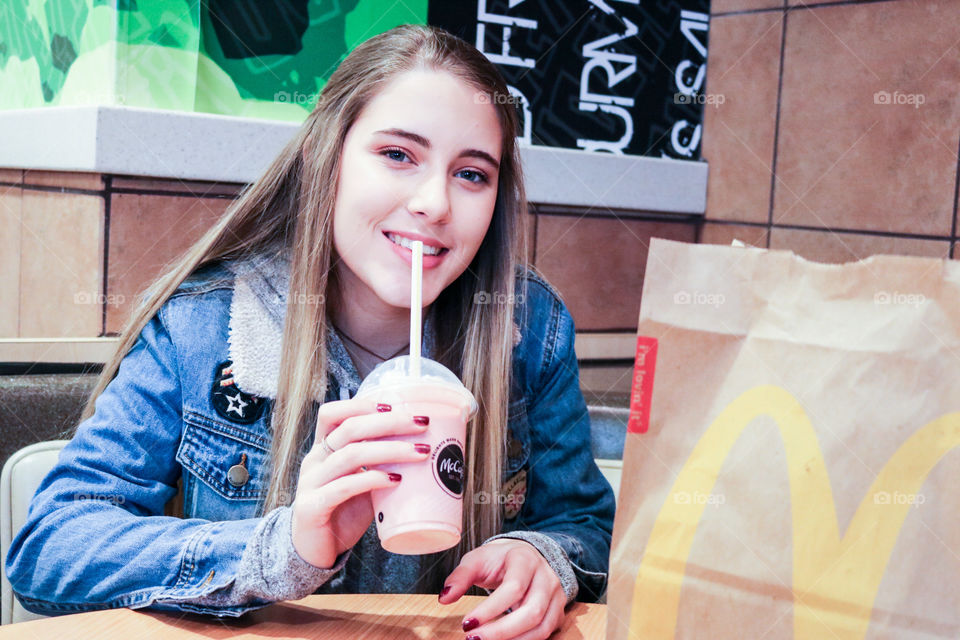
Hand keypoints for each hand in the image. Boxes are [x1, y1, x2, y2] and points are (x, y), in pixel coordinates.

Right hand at [290, 397, 429, 568]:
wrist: (313, 553)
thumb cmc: (341, 513)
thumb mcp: (360, 483)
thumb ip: (378, 466)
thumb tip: (420, 448)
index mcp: (323, 450)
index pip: (332, 414)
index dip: (361, 405)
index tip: (395, 405)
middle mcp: (314, 461)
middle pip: (349, 428)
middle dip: (389, 422)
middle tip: (421, 423)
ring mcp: (310, 483)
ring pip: (350, 455)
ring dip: (390, 450)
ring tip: (420, 452)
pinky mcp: (312, 508)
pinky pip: (343, 487)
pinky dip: (371, 480)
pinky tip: (394, 480)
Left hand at [439, 539, 566, 639]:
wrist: (527, 554)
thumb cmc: (500, 559)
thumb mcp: (478, 559)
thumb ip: (460, 577)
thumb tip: (444, 598)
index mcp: (525, 559)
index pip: (513, 588)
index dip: (490, 609)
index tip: (466, 624)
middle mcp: (546, 577)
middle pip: (531, 611)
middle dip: (501, 632)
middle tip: (474, 639)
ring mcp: (555, 596)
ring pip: (541, 627)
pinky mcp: (557, 612)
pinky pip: (543, 634)